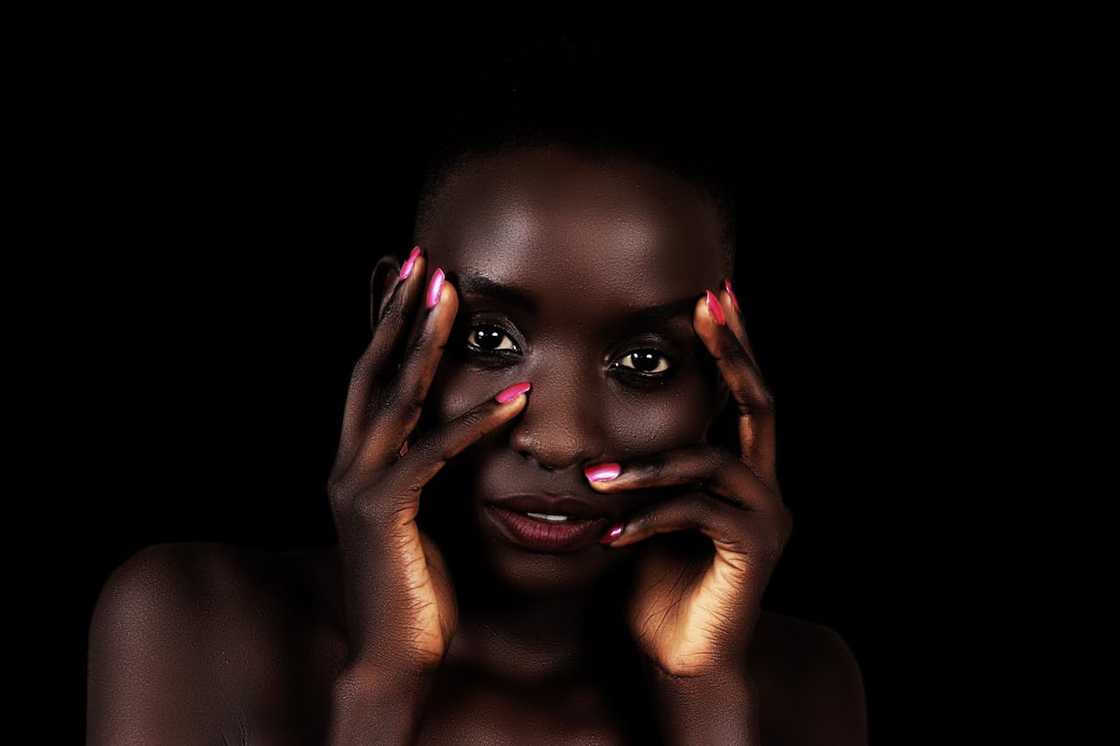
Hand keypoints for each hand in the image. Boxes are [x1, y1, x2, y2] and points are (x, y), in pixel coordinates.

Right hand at [326, 247, 529, 675]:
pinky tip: (513, 394)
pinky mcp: (384, 515)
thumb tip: (459, 430)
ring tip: (450, 293)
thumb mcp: (422, 518)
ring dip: (423, 341)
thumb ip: (430, 470)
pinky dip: (473, 422)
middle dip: (396, 312)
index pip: (369, 379)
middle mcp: (347, 465)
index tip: (406, 275)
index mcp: (357, 463)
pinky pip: (434, 456)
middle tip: (422, 259)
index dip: (383, 324)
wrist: (392, 661)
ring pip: (393, 398)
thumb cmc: (416, 591)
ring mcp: (359, 487)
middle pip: (371, 371)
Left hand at [587, 283, 791, 678]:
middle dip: (733, 351)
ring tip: (596, 478)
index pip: (740, 396)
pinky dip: (651, 518)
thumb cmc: (653, 587)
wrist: (678, 663)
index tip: (710, 294)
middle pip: (759, 404)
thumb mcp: (641, 515)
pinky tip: (612, 537)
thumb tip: (596, 429)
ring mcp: (765, 518)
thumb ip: (640, 472)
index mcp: (739, 474)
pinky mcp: (752, 552)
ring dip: (650, 466)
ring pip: (713, 463)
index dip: (730, 345)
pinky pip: (698, 515)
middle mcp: (763, 488)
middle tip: (709, 303)